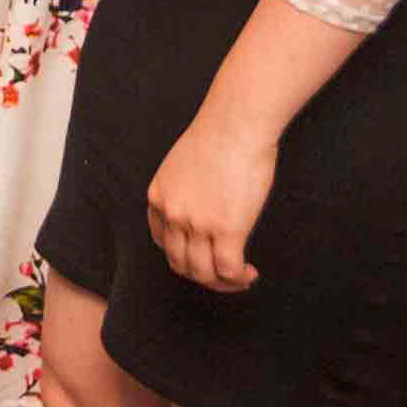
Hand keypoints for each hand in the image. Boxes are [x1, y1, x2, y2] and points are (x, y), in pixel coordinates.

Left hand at [145, 110, 273, 292]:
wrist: (236, 124)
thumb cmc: (218, 136)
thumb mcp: (180, 165)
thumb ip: (183, 190)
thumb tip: (201, 208)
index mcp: (158, 198)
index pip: (162, 243)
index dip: (183, 256)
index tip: (203, 256)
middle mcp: (172, 214)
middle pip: (180, 263)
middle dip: (203, 276)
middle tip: (224, 275)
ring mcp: (197, 224)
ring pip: (203, 273)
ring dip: (222, 283)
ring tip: (240, 276)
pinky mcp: (227, 229)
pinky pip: (228, 270)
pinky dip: (238, 279)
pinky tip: (249, 273)